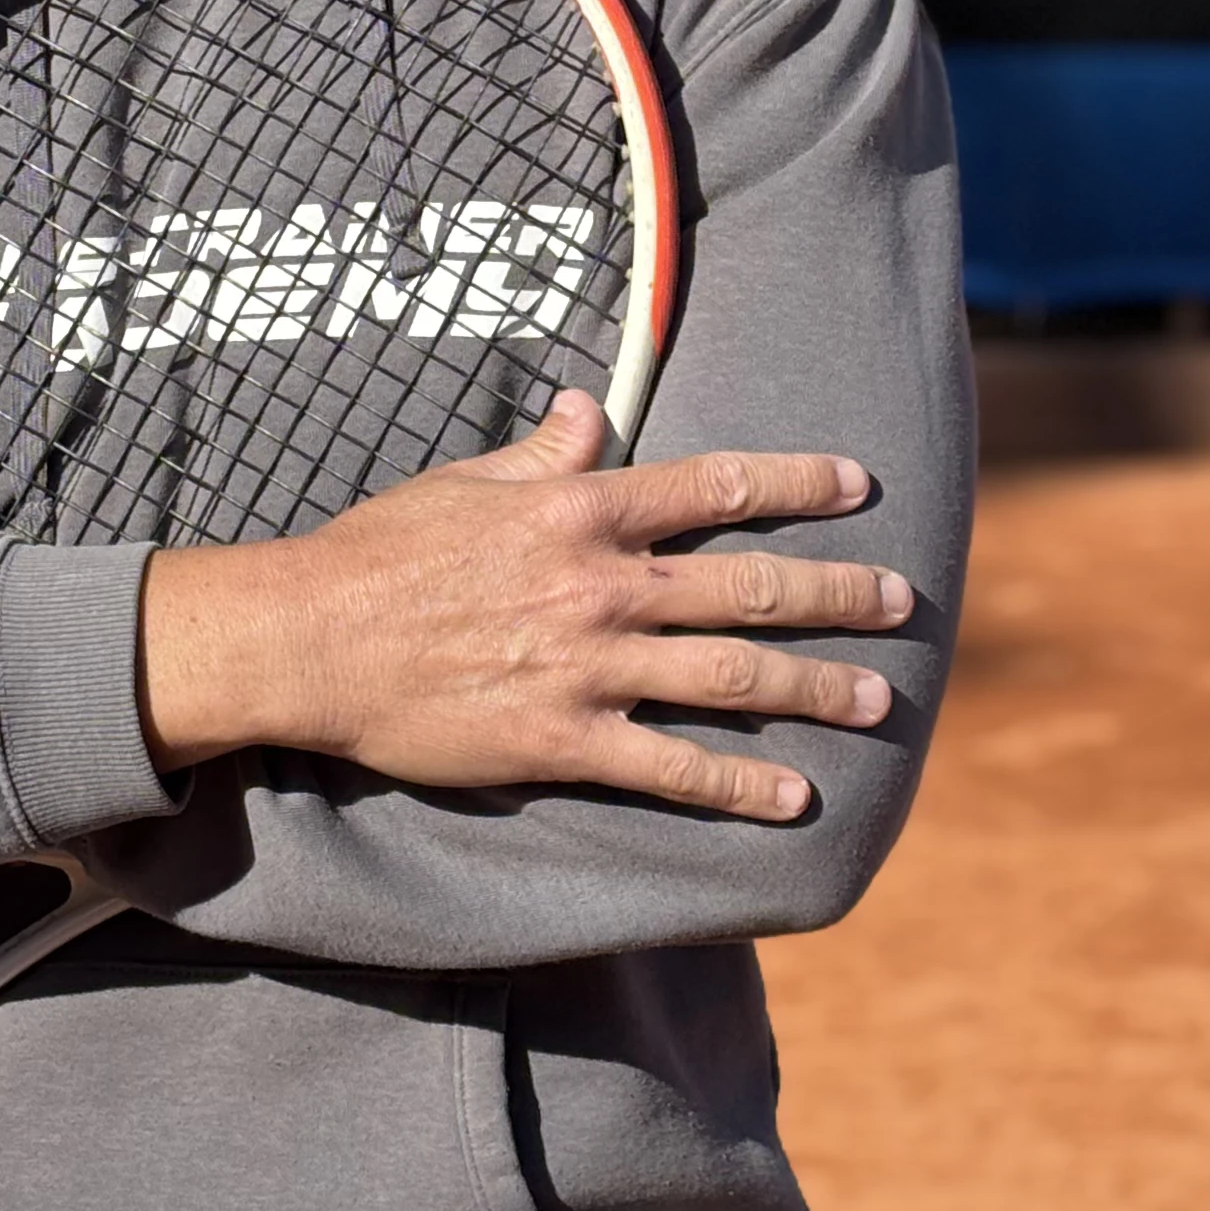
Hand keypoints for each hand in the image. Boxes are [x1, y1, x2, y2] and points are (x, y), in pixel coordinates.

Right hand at [139, 392, 909, 821]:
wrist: (307, 639)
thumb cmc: (378, 554)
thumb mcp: (462, 483)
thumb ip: (542, 456)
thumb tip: (592, 413)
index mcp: (578, 511)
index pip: (714, 486)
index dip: (796, 483)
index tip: (858, 484)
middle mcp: (600, 585)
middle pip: (747, 586)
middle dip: (836, 594)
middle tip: (902, 602)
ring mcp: (587, 666)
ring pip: (730, 675)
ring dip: (814, 687)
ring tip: (879, 699)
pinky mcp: (561, 740)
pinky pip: (670, 767)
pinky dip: (738, 785)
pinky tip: (794, 797)